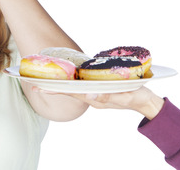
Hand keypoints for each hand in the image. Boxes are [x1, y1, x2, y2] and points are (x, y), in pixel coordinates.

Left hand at [35, 86, 164, 119]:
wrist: (146, 102)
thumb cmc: (136, 98)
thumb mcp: (124, 96)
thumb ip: (109, 96)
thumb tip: (90, 94)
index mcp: (94, 98)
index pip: (70, 93)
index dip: (54, 90)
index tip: (38, 87)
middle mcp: (91, 96)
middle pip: (67, 91)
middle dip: (51, 87)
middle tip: (33, 83)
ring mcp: (94, 93)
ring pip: (73, 88)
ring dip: (59, 84)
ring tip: (45, 79)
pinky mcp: (99, 89)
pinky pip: (82, 86)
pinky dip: (72, 82)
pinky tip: (66, 77)